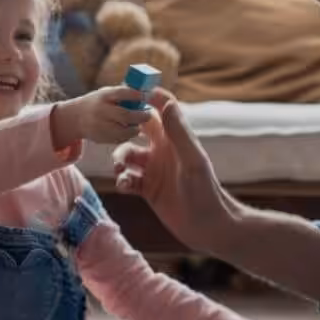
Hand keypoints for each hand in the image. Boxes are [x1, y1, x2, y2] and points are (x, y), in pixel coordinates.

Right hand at [51, 86, 154, 147]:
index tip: (148, 96)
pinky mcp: (100, 138)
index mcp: (104, 96)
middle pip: (125, 115)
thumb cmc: (99, 102)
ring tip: (138, 125)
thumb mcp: (106, 93)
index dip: (137, 95)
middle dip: (140, 116)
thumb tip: (147, 94)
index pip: (122, 93)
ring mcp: (99, 126)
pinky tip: (128, 131)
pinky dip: (126, 136)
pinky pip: (118, 139)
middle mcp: (100, 110)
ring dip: (135, 129)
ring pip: (123, 131)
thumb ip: (123, 95)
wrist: (76, 117)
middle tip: (148, 115)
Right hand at [112, 89, 233, 253]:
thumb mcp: (191, 160)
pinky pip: (127, 178)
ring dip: (119, 158)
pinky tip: (125, 186)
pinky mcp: (147, 189)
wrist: (208, 227)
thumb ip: (179, 132)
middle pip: (137, 129)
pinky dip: (122, 180)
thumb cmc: (205, 192)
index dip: (147, 96)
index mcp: (175, 139)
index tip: (128, 92)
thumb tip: (167, 103)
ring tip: (120, 169)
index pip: (161, 107)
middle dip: (123, 129)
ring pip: (127, 154)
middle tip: (111, 131)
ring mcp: (154, 170)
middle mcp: (163, 151)